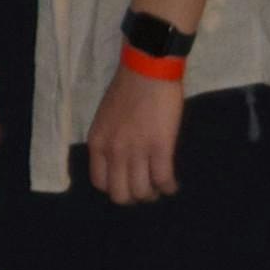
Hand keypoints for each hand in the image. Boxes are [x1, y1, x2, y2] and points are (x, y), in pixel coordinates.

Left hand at [86, 69, 184, 204]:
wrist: (146, 72)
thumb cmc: (126, 91)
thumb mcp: (105, 120)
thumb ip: (109, 141)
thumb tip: (119, 161)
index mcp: (97, 143)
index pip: (100, 182)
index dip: (115, 188)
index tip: (127, 183)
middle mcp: (113, 151)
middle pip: (120, 194)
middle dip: (134, 197)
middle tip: (146, 189)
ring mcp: (136, 151)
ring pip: (142, 191)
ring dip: (153, 193)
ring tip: (159, 186)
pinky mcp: (160, 147)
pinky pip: (163, 179)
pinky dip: (169, 187)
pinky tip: (172, 184)